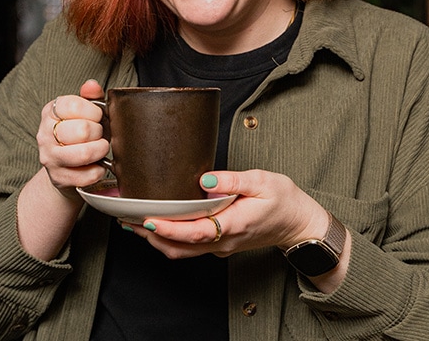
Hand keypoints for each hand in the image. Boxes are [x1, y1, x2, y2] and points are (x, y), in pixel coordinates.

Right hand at [37, 79, 109, 198]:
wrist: (66, 168)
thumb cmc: (80, 135)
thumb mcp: (85, 111)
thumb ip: (90, 96)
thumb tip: (92, 85)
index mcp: (50, 112)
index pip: (73, 105)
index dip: (94, 111)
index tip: (97, 117)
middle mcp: (44, 134)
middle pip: (82, 130)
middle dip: (99, 132)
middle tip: (99, 135)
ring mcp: (49, 157)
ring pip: (84, 153)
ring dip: (100, 150)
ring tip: (101, 149)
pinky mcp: (58, 178)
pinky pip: (88, 175)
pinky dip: (99, 170)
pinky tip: (97, 165)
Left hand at [125, 169, 330, 258]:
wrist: (299, 224)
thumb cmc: (284, 201)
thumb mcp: (263, 181)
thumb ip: (233, 179)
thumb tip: (204, 178)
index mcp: (234, 224)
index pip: (195, 232)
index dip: (169, 228)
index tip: (149, 219)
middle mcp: (224, 241)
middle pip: (180, 247)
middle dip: (152, 235)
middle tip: (128, 218)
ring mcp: (222, 246)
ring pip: (183, 251)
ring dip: (158, 239)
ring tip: (135, 222)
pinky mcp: (221, 243)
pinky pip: (190, 247)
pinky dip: (171, 238)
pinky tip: (161, 224)